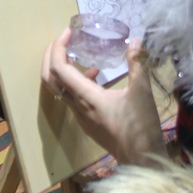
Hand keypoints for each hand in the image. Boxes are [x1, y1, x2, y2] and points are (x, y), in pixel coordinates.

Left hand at [41, 29, 166, 166]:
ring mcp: (81, 116)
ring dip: (63, 69)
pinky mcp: (87, 122)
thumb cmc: (141, 127)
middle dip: (51, 56)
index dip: (58, 48)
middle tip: (63, 40)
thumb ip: (137, 64)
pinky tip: (96, 76)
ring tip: (80, 54)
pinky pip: (72, 98)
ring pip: (60, 89)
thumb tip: (136, 41)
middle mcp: (78, 106)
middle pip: (50, 79)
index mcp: (87, 97)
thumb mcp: (142, 92)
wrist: (141, 160)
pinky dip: (76, 82)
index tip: (67, 33)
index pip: (59, 69)